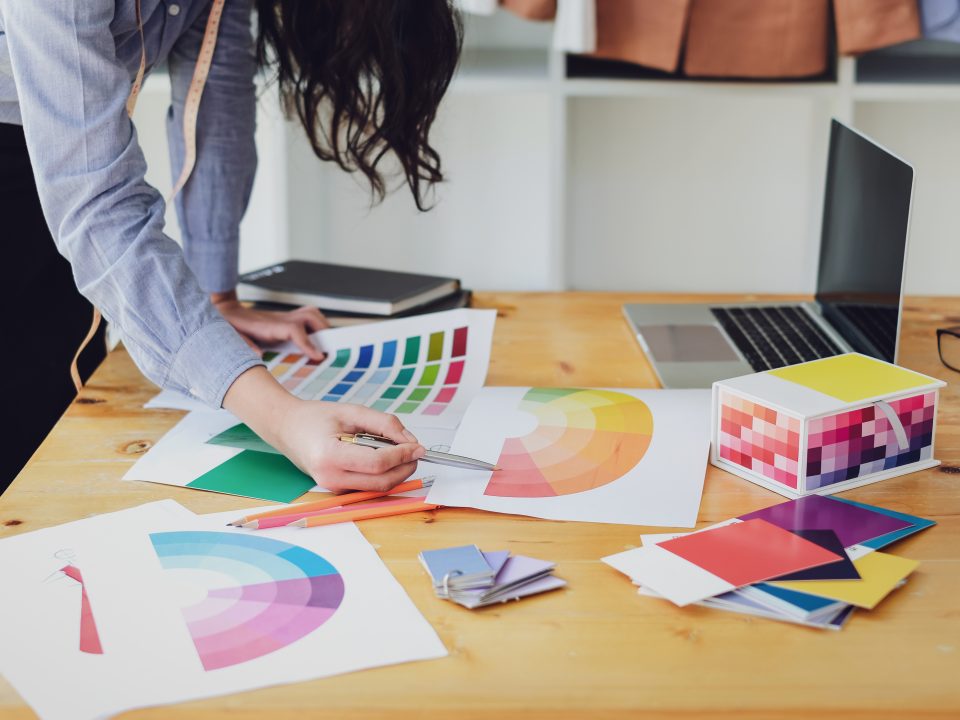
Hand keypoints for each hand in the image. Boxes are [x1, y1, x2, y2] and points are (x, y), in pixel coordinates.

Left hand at [211, 290, 328, 359]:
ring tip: (326, 344)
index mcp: (269, 325)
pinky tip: (315, 341)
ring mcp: (284, 318)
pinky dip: (315, 327)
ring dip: (322, 327)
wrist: (225, 310)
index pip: (295, 330)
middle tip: (328, 351)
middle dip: (323, 332)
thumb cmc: (230, 324)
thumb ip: (244, 344)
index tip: (318, 356)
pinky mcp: (285, 320)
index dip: (308, 343)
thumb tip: (257, 355)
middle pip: (310, 317)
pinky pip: (306, 318)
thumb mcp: (232, 336)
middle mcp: (281, 319)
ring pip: (311, 314)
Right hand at [277, 401, 425, 492]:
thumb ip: (384, 424)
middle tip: (415, 450)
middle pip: (381, 482)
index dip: (402, 455)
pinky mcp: (338, 490)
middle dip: (405, 468)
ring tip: (398, 449)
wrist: (288, 429)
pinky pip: (369, 486)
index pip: (377, 463)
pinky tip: (381, 456)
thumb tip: (410, 441)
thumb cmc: (316, 418)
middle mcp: (330, 477)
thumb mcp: (352, 411)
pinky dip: (383, 473)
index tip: (418, 446)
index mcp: (330, 456)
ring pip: (378, 488)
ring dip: (396, 472)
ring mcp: (333, 488)